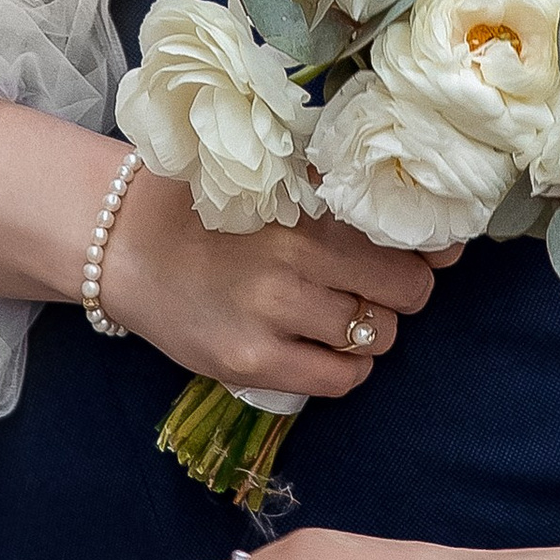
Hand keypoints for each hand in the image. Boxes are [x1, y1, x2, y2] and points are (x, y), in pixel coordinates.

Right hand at [99, 179, 453, 403]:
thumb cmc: (206, 207)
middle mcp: (296, 257)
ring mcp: (273, 313)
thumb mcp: (272, 180)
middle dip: (401, 291)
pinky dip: (346, 368)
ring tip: (340, 314)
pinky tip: (324, 349)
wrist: (124, 246)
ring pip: (377, 336)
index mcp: (307, 204)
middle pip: (407, 291)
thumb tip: (428, 216)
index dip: (432, 247)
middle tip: (374, 285)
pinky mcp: (251, 361)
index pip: (406, 235)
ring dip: (370, 328)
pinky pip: (339, 379)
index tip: (435, 251)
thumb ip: (337, 189)